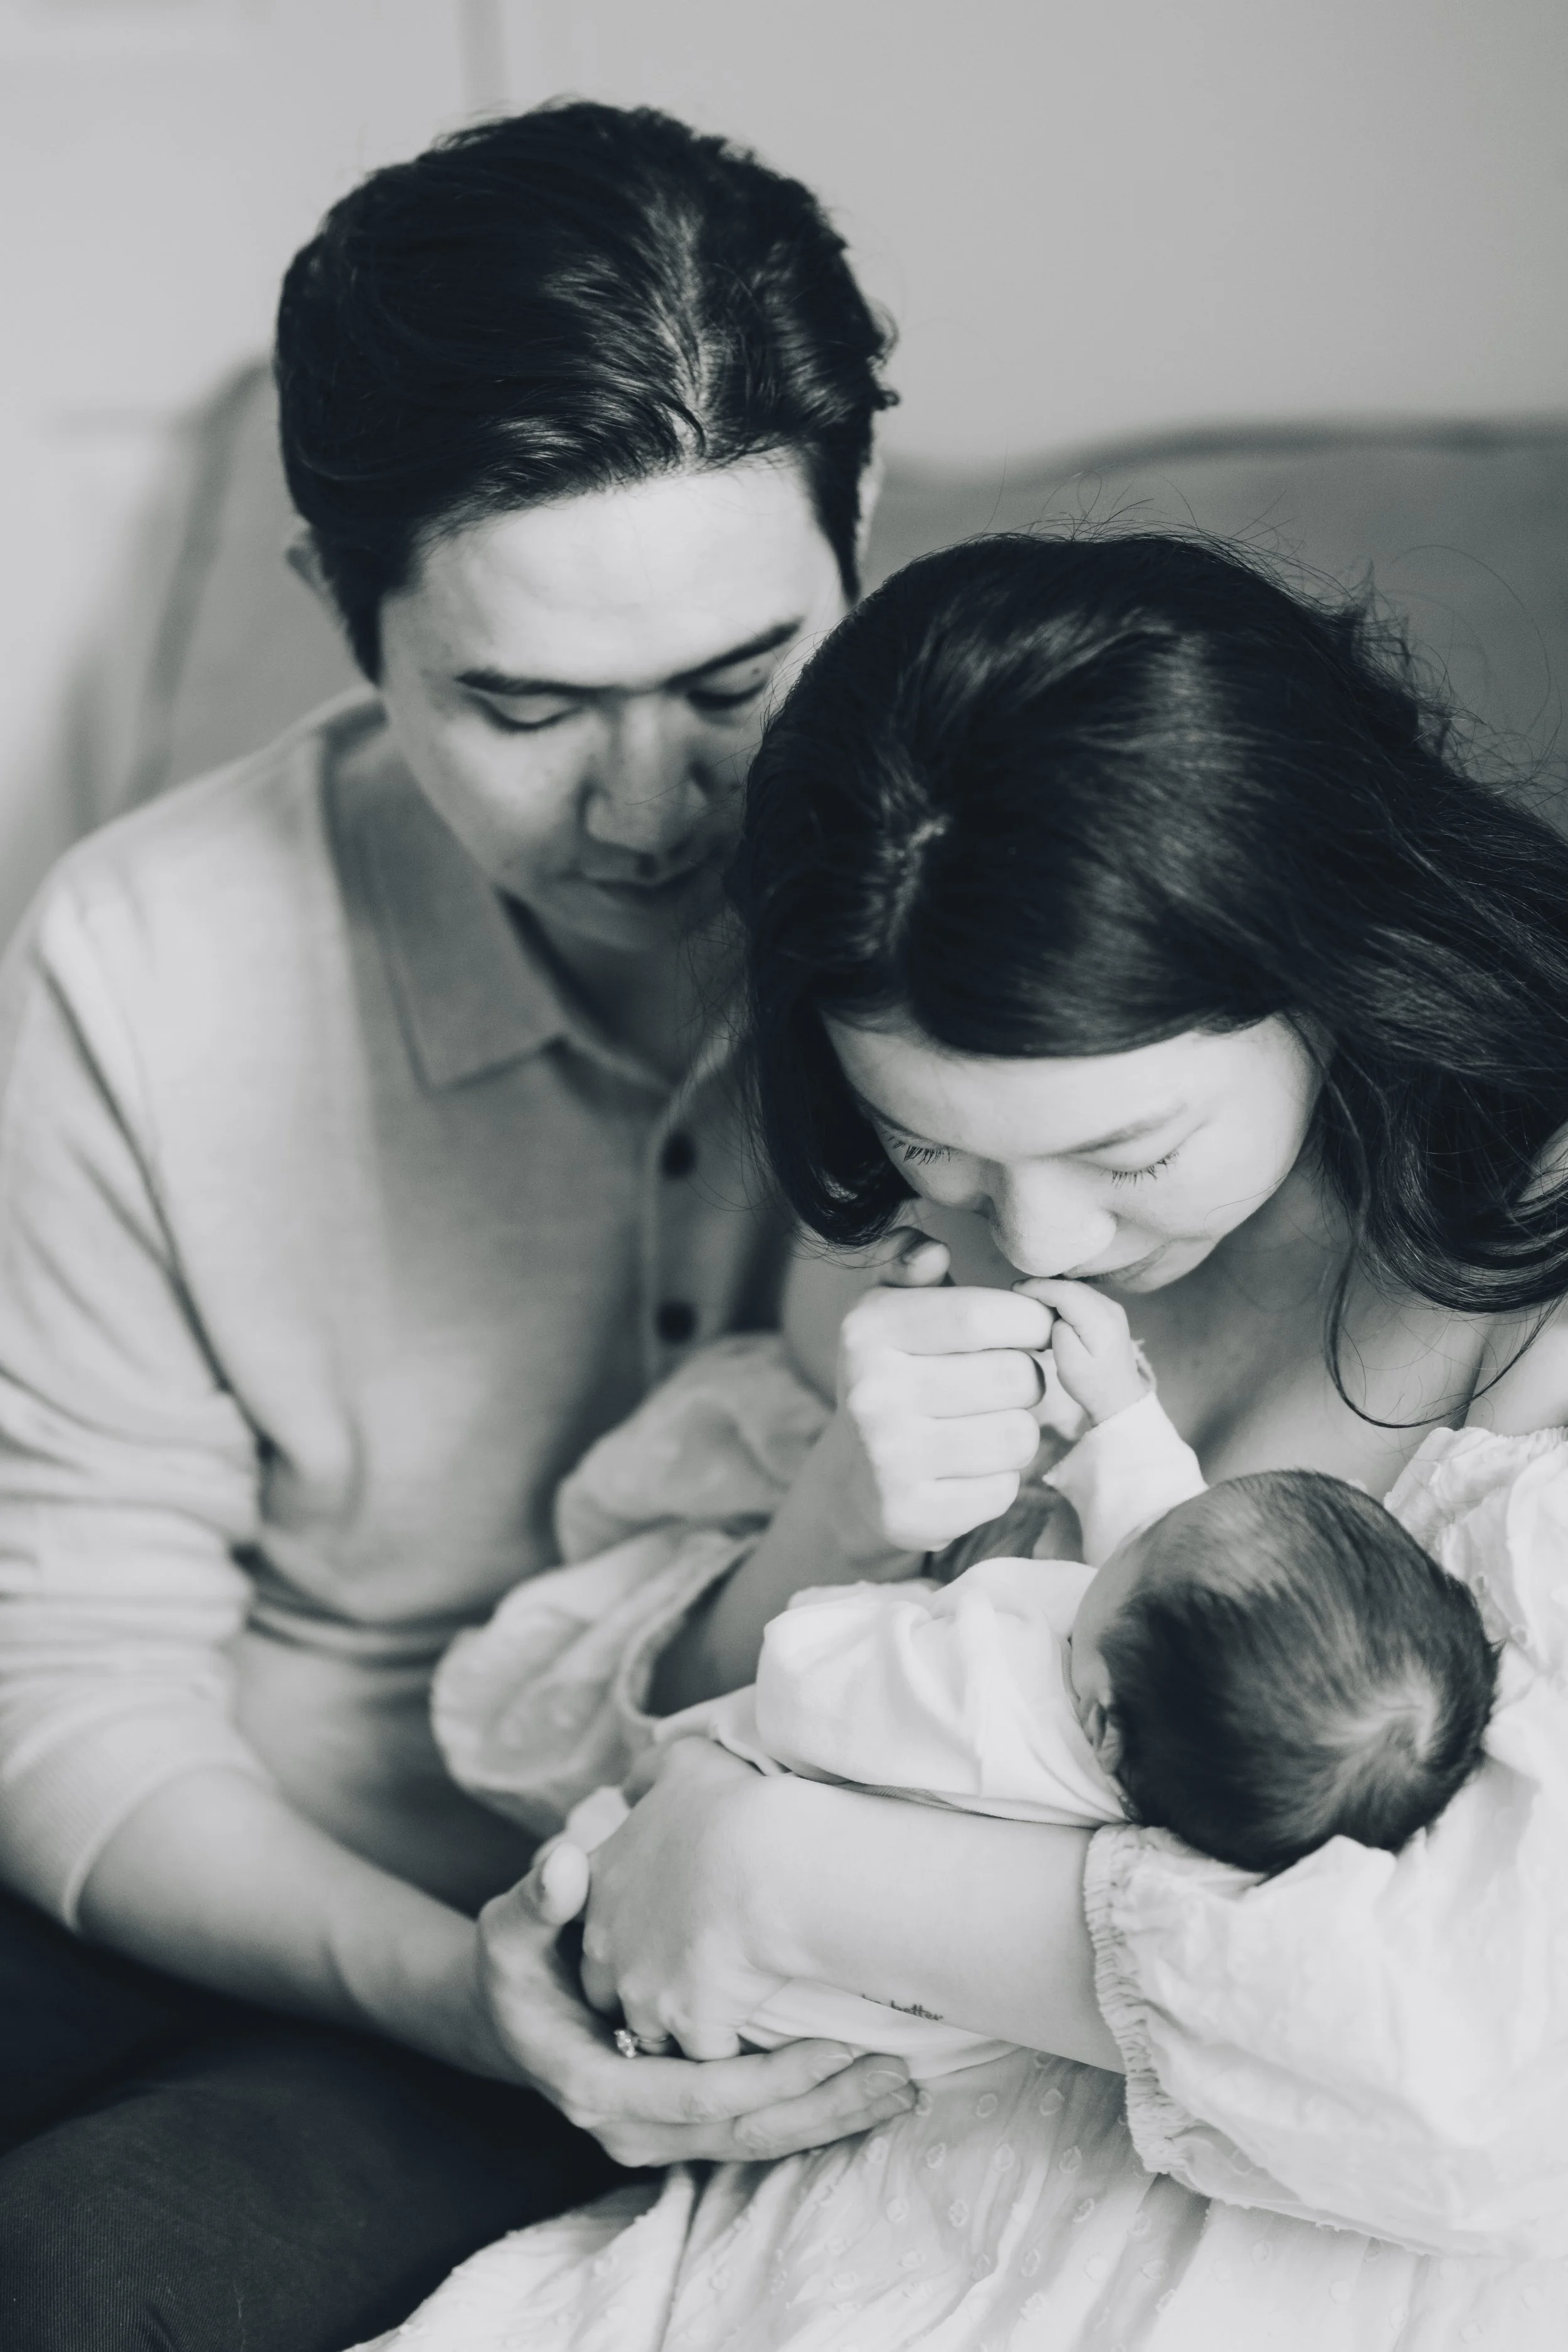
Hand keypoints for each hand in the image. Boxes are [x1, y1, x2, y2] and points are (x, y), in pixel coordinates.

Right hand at [477, 1752, 914, 2166]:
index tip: (840, 2043)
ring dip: (829, 2119)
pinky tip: (863, 2099)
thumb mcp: (510, 1929)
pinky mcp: (679, 2130)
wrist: (503, 2017)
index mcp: (593, 2084)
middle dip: (823, 2108)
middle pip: (743, 2134)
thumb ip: (537, 1899)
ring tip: (899, 2088)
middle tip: (898, 2074)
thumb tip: (566, 1865)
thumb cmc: (515, 1966)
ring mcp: (656, 2137)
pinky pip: (753, 2136)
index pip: (701, 2094)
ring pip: (757, 2145)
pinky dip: (811, 2120)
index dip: (773, 2075)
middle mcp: (629, 2128)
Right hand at [835, 1230, 1052, 1551]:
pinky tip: (966, 1470)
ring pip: (1019, 1437)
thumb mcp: (893, 1311)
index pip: (985, 1316)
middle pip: (1016, 1378)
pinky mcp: (911, 1516)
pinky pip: (1003, 1490)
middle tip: (1002, 1384)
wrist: (853, 1479)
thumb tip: (929, 1249)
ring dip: (1016, 1431)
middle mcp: (872, 1393)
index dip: (1031, 1321)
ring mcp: (889, 1460)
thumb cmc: (896, 1376)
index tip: (1033, 1329)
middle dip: (1026, 1379)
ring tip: (984, 1425)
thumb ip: (912, 1267)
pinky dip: (998, 1480)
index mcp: (869, 1330)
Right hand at [1013, 1278, 1145, 1423]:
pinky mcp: (1108, 1313)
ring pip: (1076, 1289)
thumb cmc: (1092, 1385)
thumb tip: (1056, 1315)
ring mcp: (1112, 1309)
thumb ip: (1060, 1333)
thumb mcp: (1070, 1365)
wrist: (1119, 1397)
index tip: (1016, 1290)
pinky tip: (1050, 1310)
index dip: (1039, 1287)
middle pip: (1071, 1286)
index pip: (1066, 1292)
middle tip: (1018, 1295)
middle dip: (1043, 1287)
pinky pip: (1081, 1296)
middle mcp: (1110, 1308)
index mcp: (1101, 1321)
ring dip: (1053, 1292)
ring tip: (1031, 1302)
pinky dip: (1063, 1298)